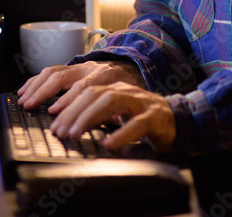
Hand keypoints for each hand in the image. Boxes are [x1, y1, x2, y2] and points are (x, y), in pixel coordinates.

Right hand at [17, 59, 144, 109]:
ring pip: (53, 71)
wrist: (133, 69)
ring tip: (24, 100)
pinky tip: (25, 90)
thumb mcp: (128, 102)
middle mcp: (90, 68)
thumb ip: (117, 113)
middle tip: (29, 107)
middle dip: (43, 93)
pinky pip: (50, 70)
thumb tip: (108, 125)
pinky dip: (35, 81)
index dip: (67, 100)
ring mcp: (80, 66)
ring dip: (35, 86)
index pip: (83, 88)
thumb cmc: (130, 90)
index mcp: (106, 77)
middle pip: (62, 77)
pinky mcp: (72, 67)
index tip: (54, 113)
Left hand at [48, 82, 175, 151]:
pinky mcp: (154, 118)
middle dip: (73, 111)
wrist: (178, 121)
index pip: (86, 91)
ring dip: (89, 118)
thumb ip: (98, 116)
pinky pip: (136, 124)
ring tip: (75, 134)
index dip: (67, 104)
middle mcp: (125, 91)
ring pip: (111, 102)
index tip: (53, 120)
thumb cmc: (143, 120)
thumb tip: (67, 125)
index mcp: (114, 89)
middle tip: (59, 131)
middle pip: (94, 94)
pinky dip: (121, 134)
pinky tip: (108, 144)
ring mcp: (140, 102)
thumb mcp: (117, 115)